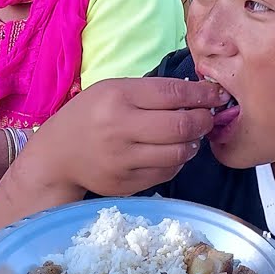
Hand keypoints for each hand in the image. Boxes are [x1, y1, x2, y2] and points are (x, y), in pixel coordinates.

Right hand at [0, 78, 229, 234]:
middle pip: (180, 126)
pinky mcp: (125, 183)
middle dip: (204, 120)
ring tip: (192, 135)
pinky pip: (166, 173)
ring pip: (178, 153)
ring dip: (194, 143)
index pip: (173, 94)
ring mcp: (122, 160)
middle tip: (208, 117)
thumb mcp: (113, 90)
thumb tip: (199, 93)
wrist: (57, 154)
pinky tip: (173, 151)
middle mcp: (120, 128)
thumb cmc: (90, 115)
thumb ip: (151, 91)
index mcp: (118, 97)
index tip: (217, 94)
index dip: (202, 94)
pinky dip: (177, 161)